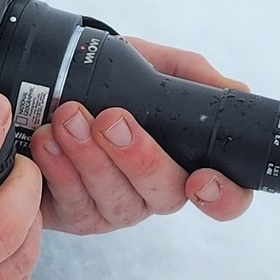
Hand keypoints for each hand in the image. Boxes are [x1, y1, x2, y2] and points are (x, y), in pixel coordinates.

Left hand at [29, 36, 258, 234]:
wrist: (47, 88)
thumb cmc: (110, 82)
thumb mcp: (151, 64)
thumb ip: (191, 73)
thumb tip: (233, 89)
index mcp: (186, 162)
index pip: (226, 196)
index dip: (223, 197)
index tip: (201, 178)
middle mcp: (156, 191)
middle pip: (165, 196)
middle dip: (138, 158)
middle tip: (111, 120)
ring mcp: (117, 208)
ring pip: (116, 200)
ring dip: (90, 158)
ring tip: (68, 116)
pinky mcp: (77, 216)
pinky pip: (74, 203)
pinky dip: (58, 169)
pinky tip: (48, 142)